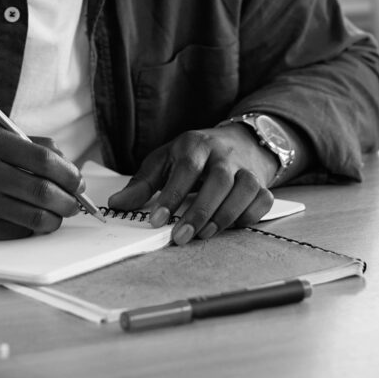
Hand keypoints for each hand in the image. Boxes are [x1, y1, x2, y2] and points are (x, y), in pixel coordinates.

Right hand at [0, 124, 82, 240]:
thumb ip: (21, 143)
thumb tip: (62, 158)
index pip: (44, 158)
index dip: (68, 171)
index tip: (76, 178)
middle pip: (46, 190)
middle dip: (70, 199)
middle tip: (74, 200)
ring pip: (37, 216)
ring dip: (56, 218)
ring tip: (57, 213)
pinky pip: (17, 232)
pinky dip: (32, 229)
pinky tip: (30, 221)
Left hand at [106, 125, 276, 245]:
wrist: (240, 140)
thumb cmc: (195, 154)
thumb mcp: (165, 159)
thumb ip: (143, 183)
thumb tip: (116, 204)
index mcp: (195, 144)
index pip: (185, 169)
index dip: (172, 196)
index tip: (157, 221)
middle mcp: (223, 154)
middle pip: (218, 181)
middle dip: (199, 212)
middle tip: (180, 237)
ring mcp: (245, 167)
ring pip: (244, 189)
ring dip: (225, 215)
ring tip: (203, 234)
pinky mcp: (262, 182)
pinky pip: (262, 199)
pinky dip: (249, 215)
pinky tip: (231, 225)